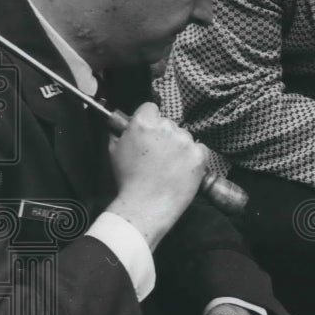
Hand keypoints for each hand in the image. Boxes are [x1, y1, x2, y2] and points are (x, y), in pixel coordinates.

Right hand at [107, 101, 208, 248]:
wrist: (145, 206)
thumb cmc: (128, 182)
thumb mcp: (114, 151)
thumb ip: (120, 133)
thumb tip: (122, 125)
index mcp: (144, 123)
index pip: (151, 108)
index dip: (149, 119)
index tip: (149, 133)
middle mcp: (166, 127)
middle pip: (169, 123)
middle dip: (165, 136)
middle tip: (158, 156)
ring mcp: (185, 141)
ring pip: (185, 136)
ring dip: (179, 147)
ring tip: (170, 168)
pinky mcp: (199, 155)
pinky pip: (200, 149)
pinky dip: (195, 157)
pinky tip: (183, 170)